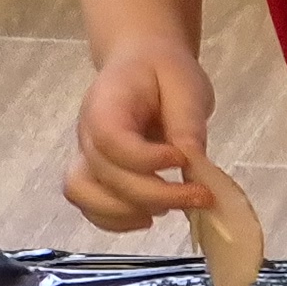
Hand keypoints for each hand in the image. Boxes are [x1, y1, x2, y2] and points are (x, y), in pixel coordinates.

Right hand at [66, 40, 216, 234]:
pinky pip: (90, 205)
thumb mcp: (185, 84)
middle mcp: (88, 132)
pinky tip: (150, 217)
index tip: (182, 159)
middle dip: (156, 195)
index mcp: (107, 104)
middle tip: (202, 196)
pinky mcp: (96, 173)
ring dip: (128, 212)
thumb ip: (187, 121)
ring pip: (85, 194)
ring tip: (172, 209)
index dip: (146, 159)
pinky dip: (116, 220)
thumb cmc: (164, 73)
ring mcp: (87, 155)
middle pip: (104, 174)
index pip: (110, 140)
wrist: (142, 65)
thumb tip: (191, 160)